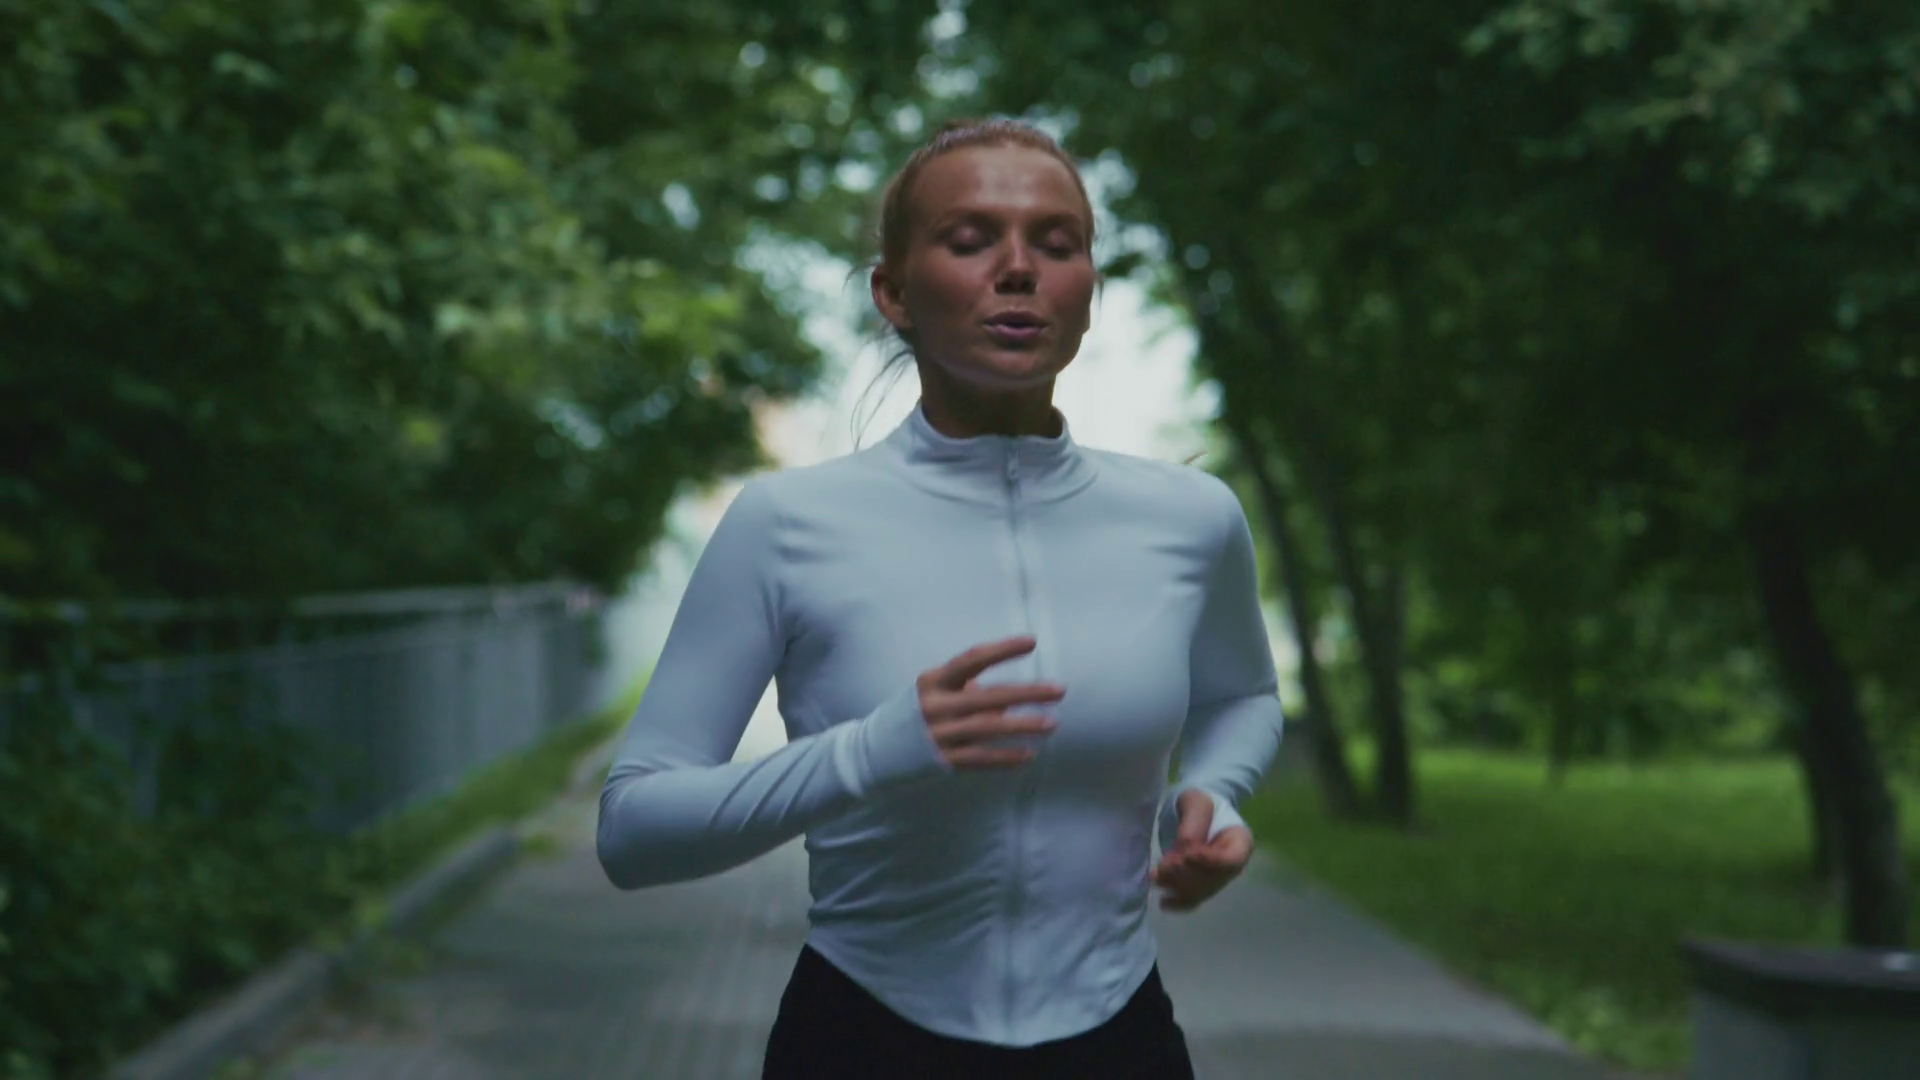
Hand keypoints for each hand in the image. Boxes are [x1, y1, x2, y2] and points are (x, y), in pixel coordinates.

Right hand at [916, 636, 1063, 769]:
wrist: (877, 750)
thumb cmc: (918, 710)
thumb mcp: (936, 690)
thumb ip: (970, 689)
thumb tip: (1010, 700)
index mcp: (934, 681)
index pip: (972, 659)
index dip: (1002, 650)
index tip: (1032, 641)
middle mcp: (935, 706)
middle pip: (989, 697)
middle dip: (1027, 692)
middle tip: (1059, 689)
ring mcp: (938, 735)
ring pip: (989, 729)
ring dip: (1023, 726)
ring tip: (1052, 723)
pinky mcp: (942, 760)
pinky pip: (981, 759)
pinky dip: (1006, 757)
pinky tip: (1030, 754)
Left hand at [1149, 789, 1251, 912]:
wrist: (1191, 807)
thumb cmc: (1198, 800)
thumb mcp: (1196, 801)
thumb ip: (1194, 823)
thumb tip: (1186, 851)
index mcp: (1240, 840)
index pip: (1231, 860)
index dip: (1210, 863)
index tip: (1187, 855)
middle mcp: (1233, 864)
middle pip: (1214, 879)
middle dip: (1188, 875)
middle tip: (1163, 866)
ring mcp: (1217, 876)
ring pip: (1202, 891)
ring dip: (1178, 888)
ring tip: (1156, 878)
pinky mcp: (1201, 884)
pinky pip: (1193, 899)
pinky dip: (1179, 903)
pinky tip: (1164, 903)